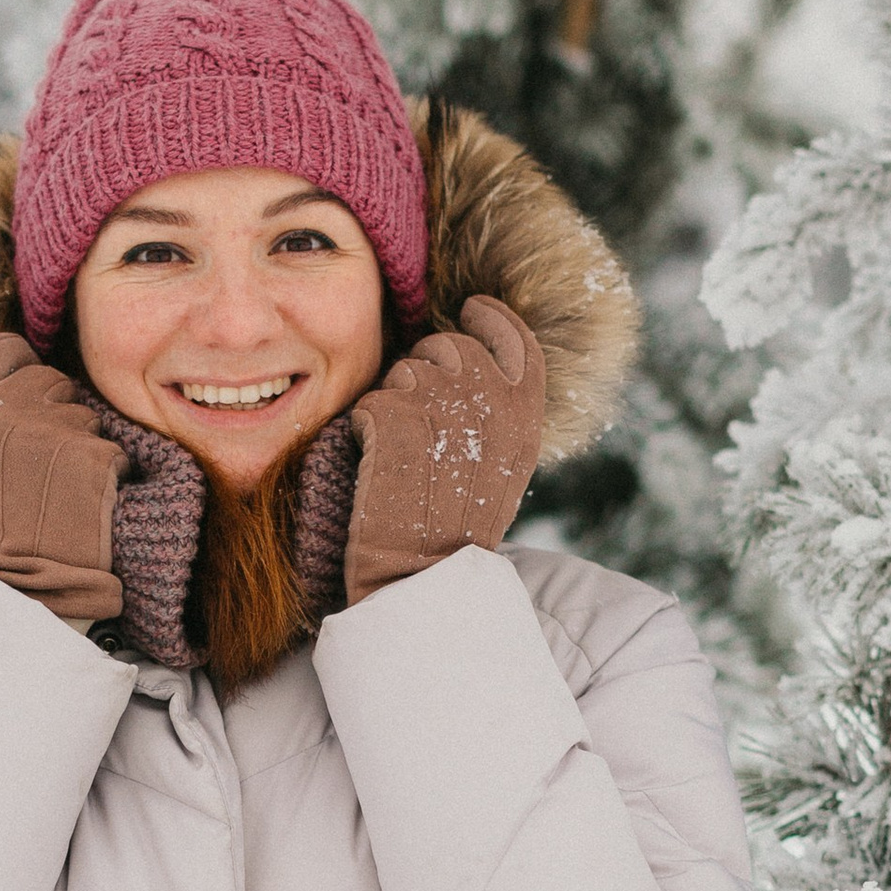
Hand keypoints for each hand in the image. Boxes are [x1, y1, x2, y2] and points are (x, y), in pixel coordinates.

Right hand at [0, 333, 124, 627]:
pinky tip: (87, 506)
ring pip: (84, 414)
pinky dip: (107, 476)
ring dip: (82, 446)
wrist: (28, 592)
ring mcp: (50, 435)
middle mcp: (1, 419)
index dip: (15, 363)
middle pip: (46, 377)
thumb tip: (11, 376)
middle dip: (56, 410)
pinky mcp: (93, 458)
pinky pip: (111, 449)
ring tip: (63, 493)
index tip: (23, 388)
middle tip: (48, 463)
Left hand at [342, 297, 546, 607]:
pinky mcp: (393, 420)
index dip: (493, 320)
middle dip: (428, 367)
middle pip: (454, 346)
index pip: (517, 342)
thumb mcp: (501, 470)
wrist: (419, 580)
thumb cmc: (453, 533)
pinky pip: (371, 400)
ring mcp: (442, 410)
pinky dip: (365, 427)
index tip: (472, 310)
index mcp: (525, 420)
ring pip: (407, 369)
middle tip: (416, 413)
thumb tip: (475, 361)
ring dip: (395, 401)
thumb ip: (499, 415)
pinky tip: (376, 466)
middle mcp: (491, 407)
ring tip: (401, 456)